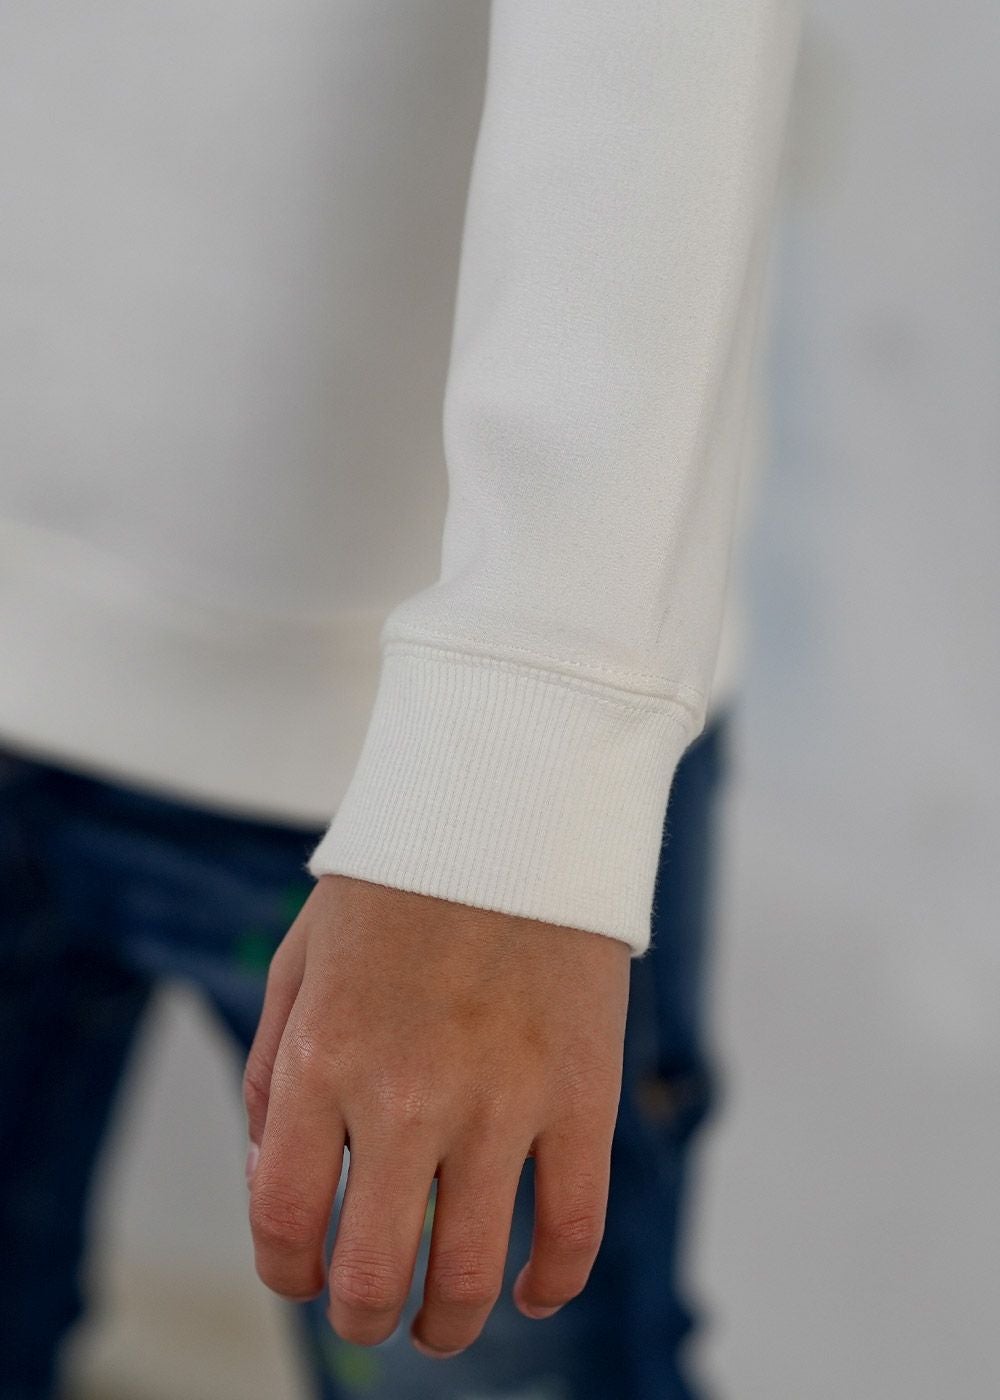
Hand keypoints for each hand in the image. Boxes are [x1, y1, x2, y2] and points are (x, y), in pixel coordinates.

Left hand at [243, 872, 629, 1357]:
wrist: (511, 805)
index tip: (305, 1275)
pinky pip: (573, 1229)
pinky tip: (534, 1290)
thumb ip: (273, 1070)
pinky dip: (553, 1282)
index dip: (288, 1273)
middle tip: (374, 1309)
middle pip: (376, 1274)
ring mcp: (502, 1102)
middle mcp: (406, 1097)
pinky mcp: (582, 1094)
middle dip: (366, 1313)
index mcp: (323, 1059)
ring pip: (473, 1276)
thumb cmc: (398, 882)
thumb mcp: (300, 957)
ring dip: (450, 1322)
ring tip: (443, 1322)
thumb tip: (273, 1173)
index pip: (286, 1222)